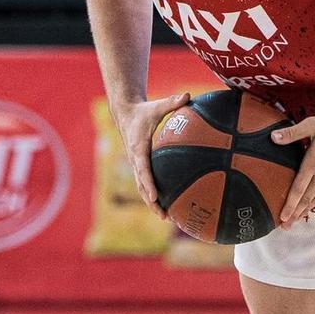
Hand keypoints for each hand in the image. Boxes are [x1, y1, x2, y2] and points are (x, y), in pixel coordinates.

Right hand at [116, 90, 191, 213]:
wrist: (126, 115)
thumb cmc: (144, 111)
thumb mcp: (157, 106)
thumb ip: (172, 102)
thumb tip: (189, 95)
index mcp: (138, 149)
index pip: (143, 170)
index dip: (149, 184)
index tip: (156, 196)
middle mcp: (135, 161)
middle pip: (142, 186)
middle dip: (151, 202)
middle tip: (164, 215)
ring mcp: (136, 166)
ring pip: (143, 189)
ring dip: (152, 204)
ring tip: (166, 218)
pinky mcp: (140, 167)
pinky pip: (146, 184)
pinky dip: (154, 196)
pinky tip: (169, 205)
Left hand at [272, 110, 314, 224]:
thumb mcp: (312, 125)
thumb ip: (292, 133)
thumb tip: (273, 137)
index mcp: (312, 164)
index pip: (297, 190)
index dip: (289, 205)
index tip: (283, 218)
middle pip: (307, 198)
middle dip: (296, 213)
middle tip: (286, 226)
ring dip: (308, 208)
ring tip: (300, 218)